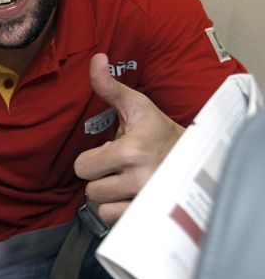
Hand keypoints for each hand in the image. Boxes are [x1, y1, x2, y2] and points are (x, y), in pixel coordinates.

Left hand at [74, 53, 183, 223]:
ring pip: (102, 206)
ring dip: (109, 196)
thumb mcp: (136, 106)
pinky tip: (130, 196)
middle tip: (117, 168)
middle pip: (91, 188)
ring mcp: (147, 200)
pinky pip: (115, 220)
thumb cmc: (159, 131)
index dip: (90, 160)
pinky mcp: (151, 216)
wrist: (197, 157)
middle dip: (100, 178)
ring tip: (124, 182)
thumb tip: (96, 59)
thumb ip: (109, 86)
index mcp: (132, 150)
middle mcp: (141, 178)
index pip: (82, 166)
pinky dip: (118, 211)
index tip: (107, 154)